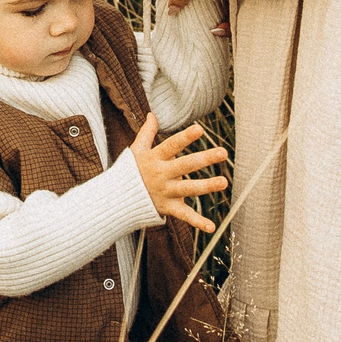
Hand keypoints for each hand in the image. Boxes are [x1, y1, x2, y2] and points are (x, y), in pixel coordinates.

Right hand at [129, 114, 228, 233]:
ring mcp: (165, 192)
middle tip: (223, 152)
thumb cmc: (129, 171)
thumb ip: (147, 133)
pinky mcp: (168, 208)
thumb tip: (152, 114)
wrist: (116, 199)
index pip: (171, 145)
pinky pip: (184, 216)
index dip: (185, 137)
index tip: (200, 129)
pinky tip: (211, 227)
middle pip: (185, 165)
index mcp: (155, 159)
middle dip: (204, 159)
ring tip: (224, 182)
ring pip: (188, 189)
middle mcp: (161, 175)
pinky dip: (197, 222)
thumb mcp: (136, 150)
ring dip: (207, 186)